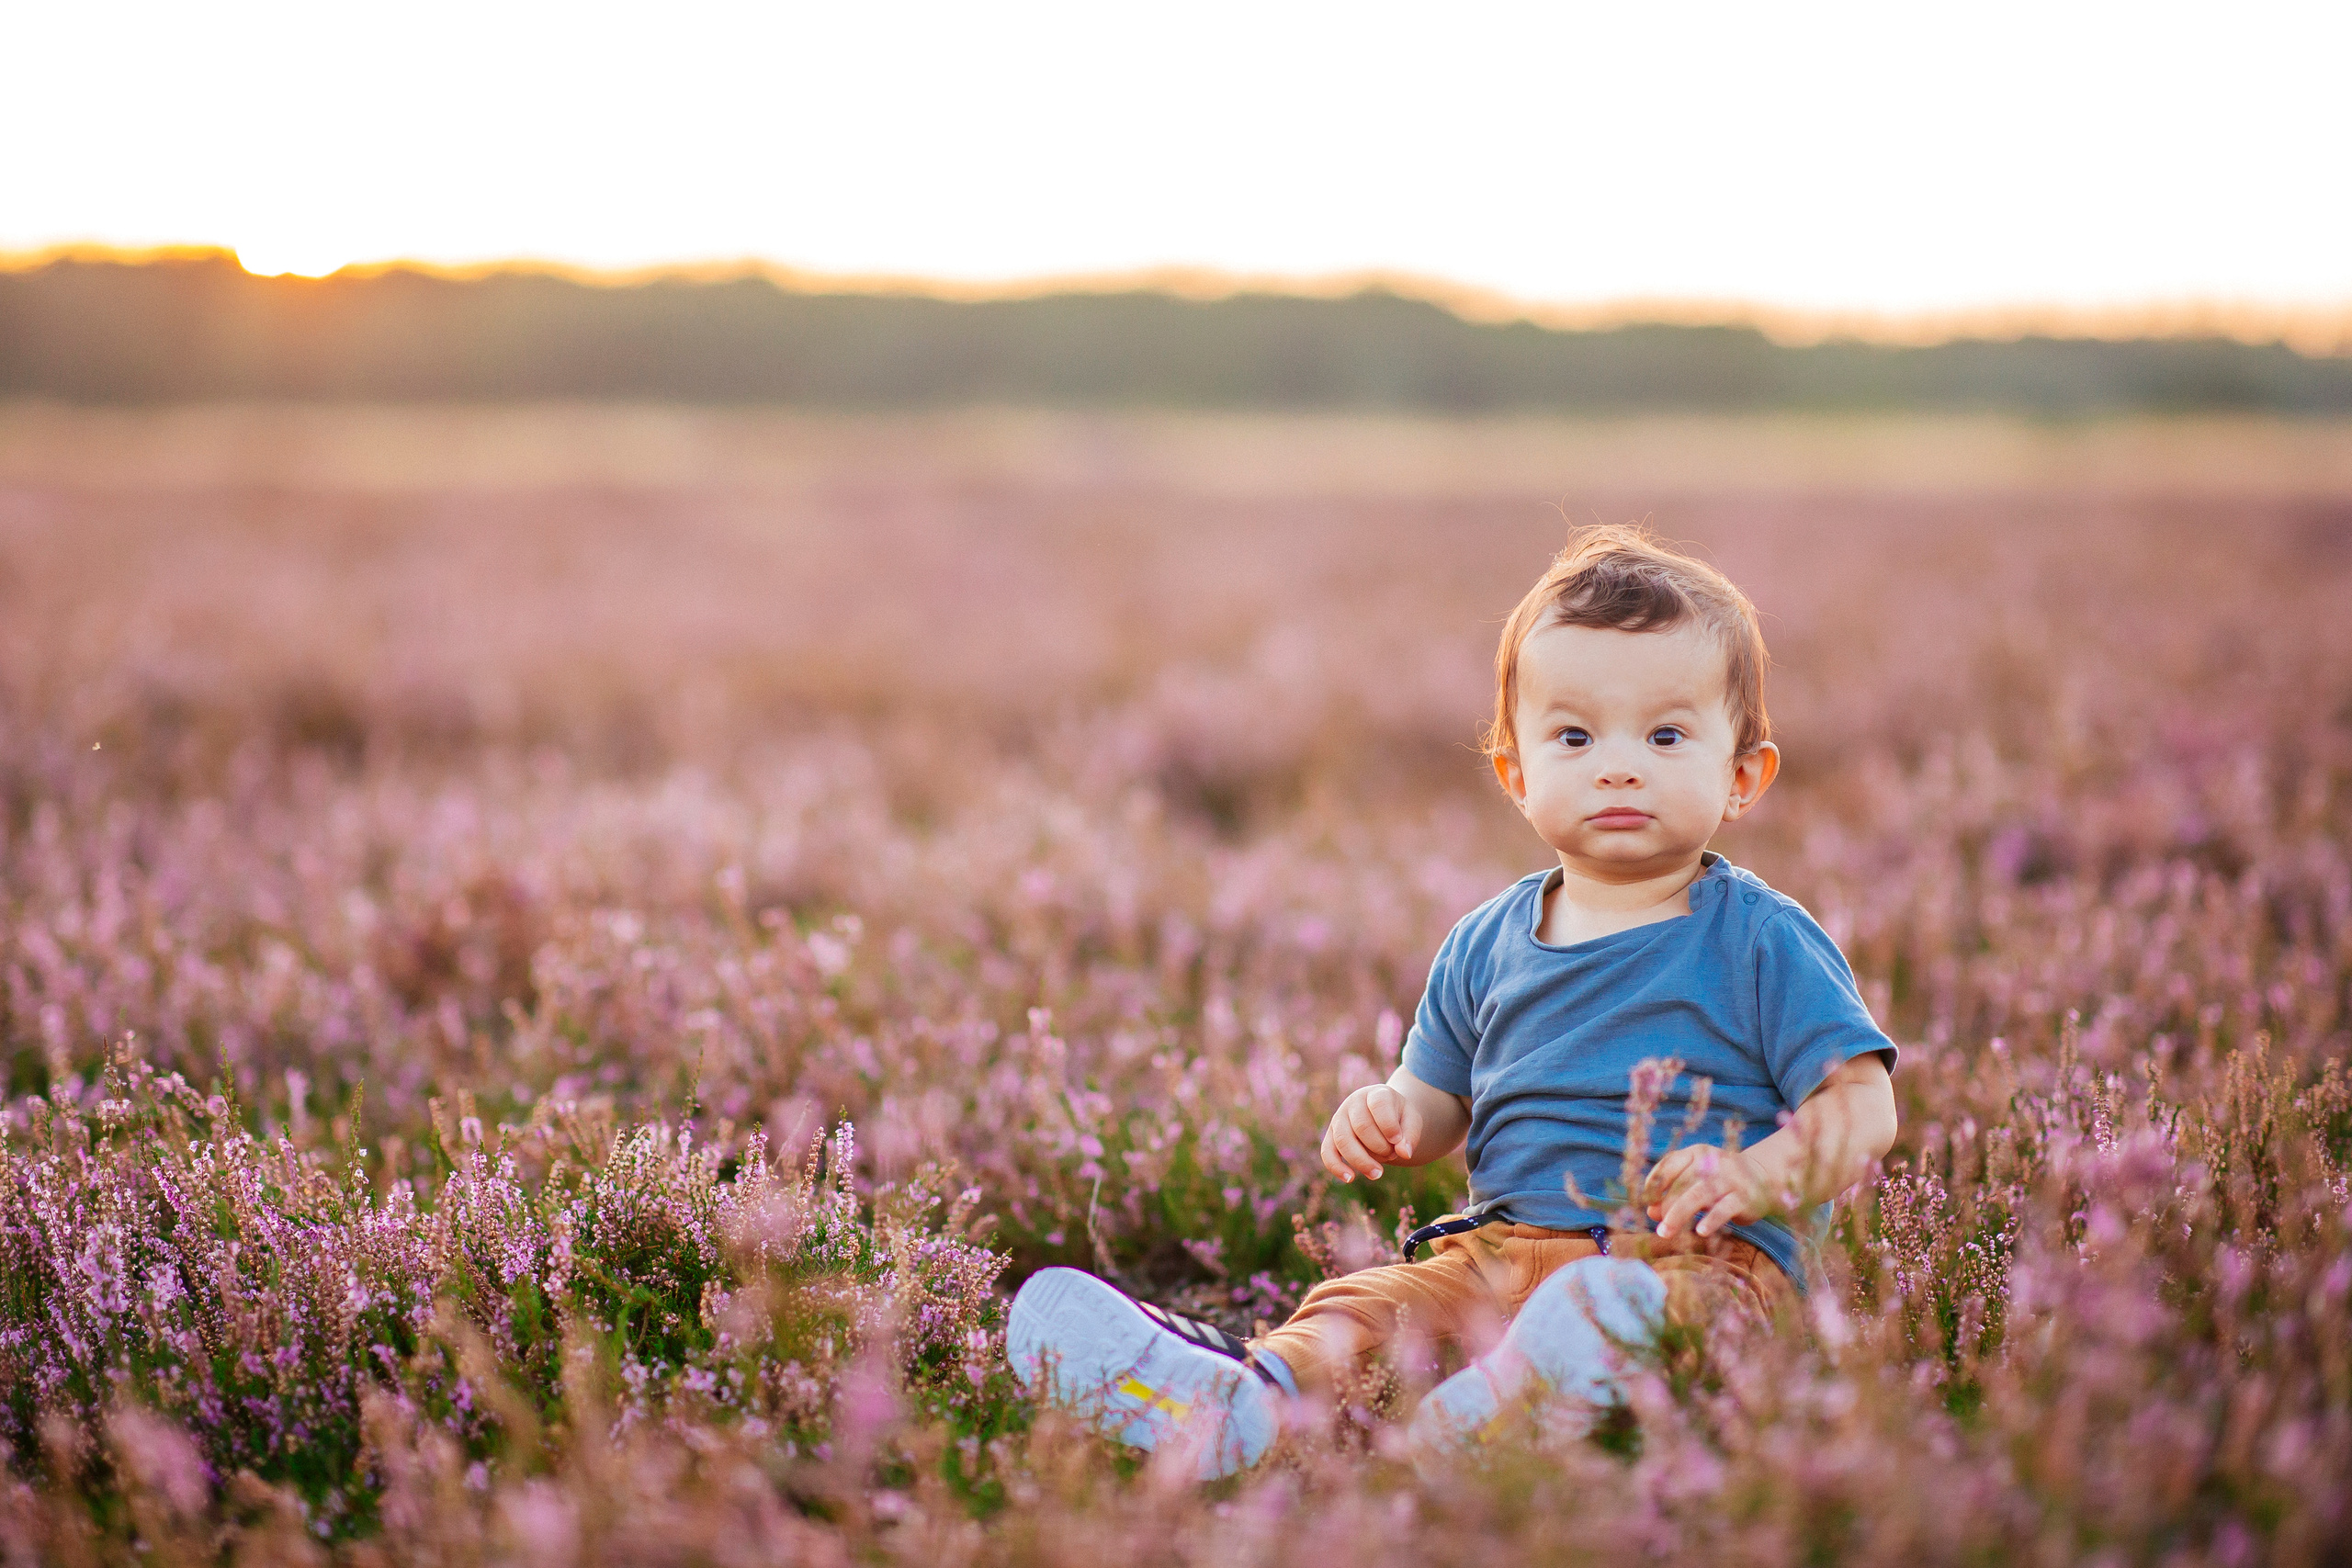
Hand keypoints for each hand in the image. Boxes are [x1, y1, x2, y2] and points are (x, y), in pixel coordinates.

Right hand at [1320, 1083, 1424, 1183]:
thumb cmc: (1399, 1117)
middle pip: (1362, 1126)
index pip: (1379, 1104)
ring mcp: (1339, 1118)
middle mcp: (1354, 1102)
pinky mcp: (1331, 1135)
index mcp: (1376, 1093)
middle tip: (1393, 1155)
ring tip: (1378, 1174)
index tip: (1398, 1141)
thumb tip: (1405, 1154)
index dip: (1389, 1125)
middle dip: (1380, 1147)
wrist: (1385, 1116)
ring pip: (1343, 1141)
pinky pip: (1327, 1152)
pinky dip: (1336, 1167)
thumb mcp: (1412, 1120)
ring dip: (1361, 1161)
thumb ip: (1411, 1134)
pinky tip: (1350, 1178)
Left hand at [1641, 1144, 1774, 1239]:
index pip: (1668, 1164)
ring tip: (1666, 1231)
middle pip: (1681, 1184)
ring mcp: (1729, 1178)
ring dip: (1679, 1215)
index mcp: (1696, 1153)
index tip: (1647, 1203)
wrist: (1762, 1177)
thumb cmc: (1720, 1181)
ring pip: (1698, 1195)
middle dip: (1665, 1206)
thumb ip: (1673, 1192)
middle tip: (1658, 1227)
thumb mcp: (1696, 1181)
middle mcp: (1712, 1161)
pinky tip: (1700, 1232)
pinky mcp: (1743, 1197)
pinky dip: (1711, 1220)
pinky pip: (1723, 1209)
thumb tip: (1651, 1212)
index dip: (1654, 1184)